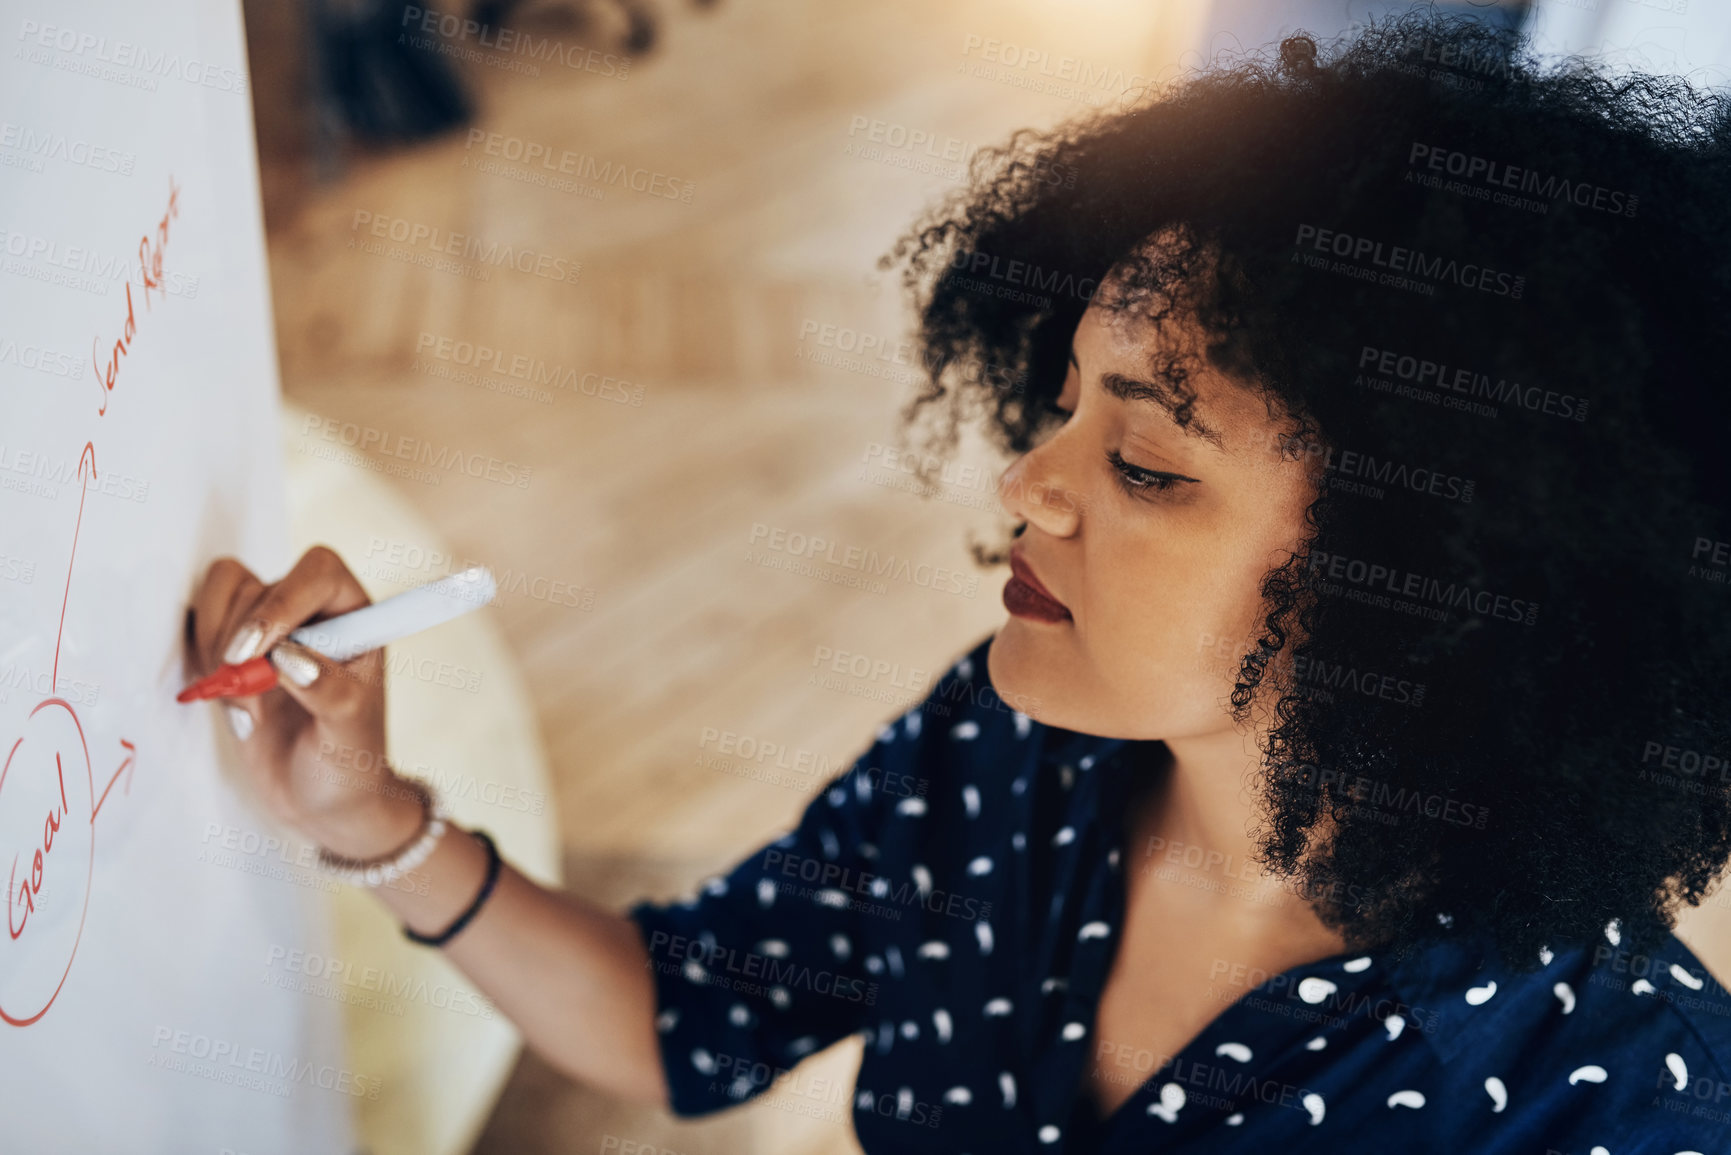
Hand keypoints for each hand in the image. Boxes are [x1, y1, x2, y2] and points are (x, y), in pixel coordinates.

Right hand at [184, 545, 416, 853]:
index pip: (318, 570)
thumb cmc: (348, 760)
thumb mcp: (348, 732)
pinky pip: (198, 624)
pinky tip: (229, 705)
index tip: (258, 652)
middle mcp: (310, 610)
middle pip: (256, 585)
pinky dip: (200, 661)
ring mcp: (267, 627)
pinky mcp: (230, 648)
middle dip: (240, 642)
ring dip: (217, 654)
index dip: (282, 602)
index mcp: (354, 614)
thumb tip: (289, 655)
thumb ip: (326, 689)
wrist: (320, 797)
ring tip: (247, 709)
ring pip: (220, 597)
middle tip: (249, 695)